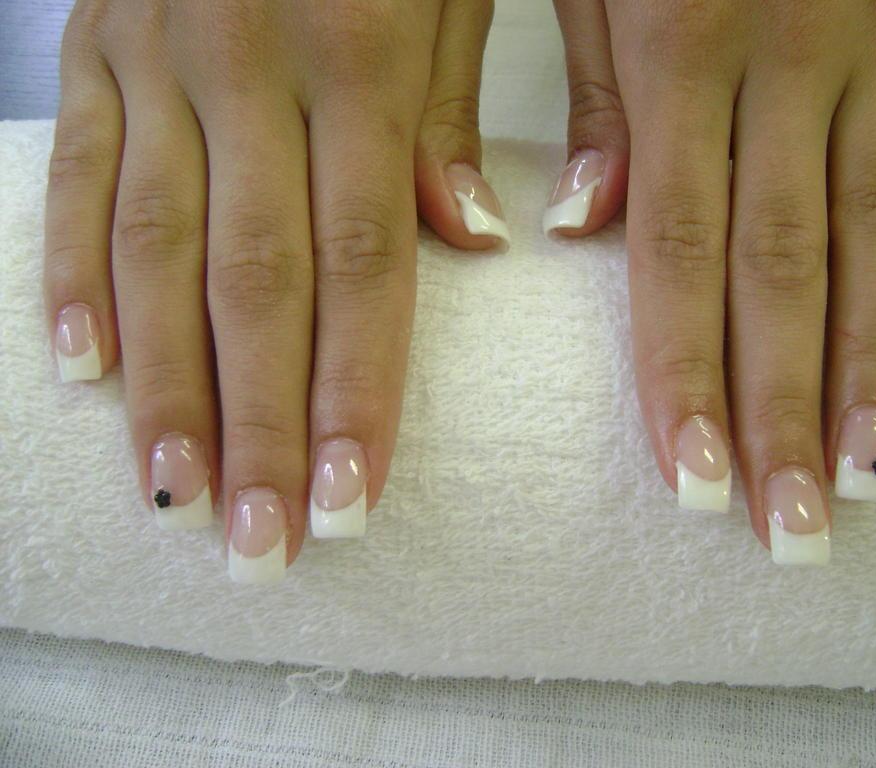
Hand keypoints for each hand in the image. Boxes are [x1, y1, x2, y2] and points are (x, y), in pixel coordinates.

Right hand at [45, 0, 505, 582]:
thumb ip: (457, 114)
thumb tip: (473, 244)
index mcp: (360, 56)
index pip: (364, 266)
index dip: (354, 396)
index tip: (350, 506)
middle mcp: (249, 68)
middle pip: (255, 286)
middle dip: (256, 429)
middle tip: (262, 547)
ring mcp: (156, 59)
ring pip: (155, 252)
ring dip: (164, 388)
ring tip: (177, 498)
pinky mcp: (93, 48)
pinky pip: (73, 176)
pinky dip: (72, 276)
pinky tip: (84, 372)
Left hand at [547, 0, 875, 563]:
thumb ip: (585, 91)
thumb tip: (575, 229)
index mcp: (685, 41)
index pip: (680, 253)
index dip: (690, 377)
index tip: (697, 484)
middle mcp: (791, 59)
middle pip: (787, 273)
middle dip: (790, 411)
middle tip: (791, 529)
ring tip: (869, 474)